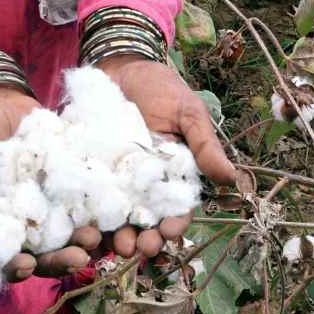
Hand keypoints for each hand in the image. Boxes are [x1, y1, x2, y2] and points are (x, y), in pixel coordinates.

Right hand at [0, 84, 100, 282]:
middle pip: (48, 250)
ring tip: (102, 236)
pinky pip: (91, 195)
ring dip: (89, 237)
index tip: (26, 264)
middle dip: (63, 257)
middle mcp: (29, 218)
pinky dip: (105, 205)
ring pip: (73, 228)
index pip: (7, 255)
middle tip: (80, 255)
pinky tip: (120, 208)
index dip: (17, 266)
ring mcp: (54, 199)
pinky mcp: (74, 176)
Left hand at [96, 54, 235, 258]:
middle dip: (141, 239)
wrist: (120, 64)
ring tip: (109, 243)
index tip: (167, 235)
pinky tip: (81, 227)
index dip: (173, 225)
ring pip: (115, 217)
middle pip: (144, 222)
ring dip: (113, 235)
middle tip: (134, 248)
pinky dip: (84, 216)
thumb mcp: (187, 112)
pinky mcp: (89, 170)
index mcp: (172, 176)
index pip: (176, 209)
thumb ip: (204, 145)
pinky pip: (86, 198)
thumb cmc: (162, 88)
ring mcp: (114, 179)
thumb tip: (232, 179)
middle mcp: (144, 185)